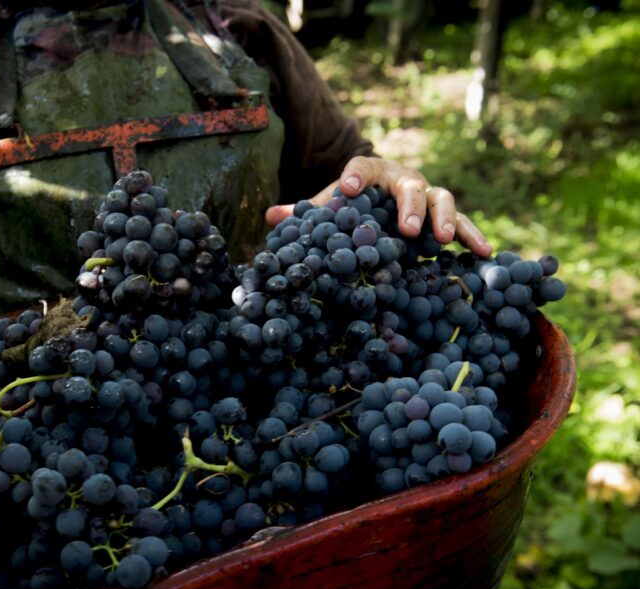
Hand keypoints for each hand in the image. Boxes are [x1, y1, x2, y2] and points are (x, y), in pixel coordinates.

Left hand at [265, 157, 491, 256]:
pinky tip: (485, 253)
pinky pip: (463, 224)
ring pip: (442, 200)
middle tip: (408, 229)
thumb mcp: (329, 207)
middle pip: (410, 185)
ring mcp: (427, 196)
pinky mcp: (444, 217)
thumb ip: (304, 213)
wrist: (379, 198)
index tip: (348, 188)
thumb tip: (271, 217)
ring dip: (445, 219)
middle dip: (410, 206)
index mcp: (371, 173)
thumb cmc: (352, 203)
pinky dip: (474, 236)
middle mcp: (402, 180)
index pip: (362, 167)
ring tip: (442, 241)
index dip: (355, 175)